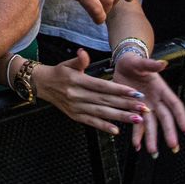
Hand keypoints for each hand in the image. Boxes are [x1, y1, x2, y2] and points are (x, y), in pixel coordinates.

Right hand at [32, 50, 147, 135]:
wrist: (41, 84)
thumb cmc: (58, 72)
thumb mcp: (67, 62)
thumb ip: (79, 60)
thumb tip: (83, 53)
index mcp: (78, 80)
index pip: (102, 86)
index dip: (119, 90)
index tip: (135, 93)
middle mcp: (77, 95)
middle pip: (105, 100)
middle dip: (126, 104)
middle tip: (143, 107)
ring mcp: (76, 107)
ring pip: (101, 113)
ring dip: (120, 117)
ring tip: (136, 119)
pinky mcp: (74, 116)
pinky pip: (91, 122)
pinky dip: (103, 127)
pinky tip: (116, 130)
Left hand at [114, 54, 184, 155]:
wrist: (123, 63)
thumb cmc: (134, 62)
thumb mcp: (141, 62)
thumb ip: (151, 65)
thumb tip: (163, 63)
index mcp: (162, 90)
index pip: (175, 105)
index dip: (181, 117)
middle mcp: (156, 101)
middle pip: (165, 119)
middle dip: (169, 132)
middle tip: (173, 146)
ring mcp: (145, 106)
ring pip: (151, 125)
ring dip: (152, 138)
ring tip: (152, 151)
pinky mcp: (133, 109)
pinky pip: (136, 124)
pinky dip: (136, 135)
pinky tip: (136, 145)